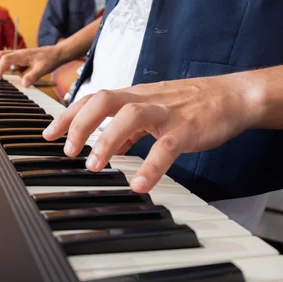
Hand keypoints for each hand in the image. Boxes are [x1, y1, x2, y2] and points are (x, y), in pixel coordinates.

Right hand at [0, 46, 61, 86]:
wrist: (57, 53)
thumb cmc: (51, 59)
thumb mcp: (43, 69)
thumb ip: (33, 76)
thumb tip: (24, 85)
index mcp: (22, 55)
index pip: (5, 59)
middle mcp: (18, 53)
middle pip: (0, 55)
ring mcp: (19, 54)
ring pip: (2, 56)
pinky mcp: (21, 57)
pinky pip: (6, 58)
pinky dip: (0, 64)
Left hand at [42, 74, 261, 192]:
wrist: (234, 96)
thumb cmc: (192, 103)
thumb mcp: (154, 111)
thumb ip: (129, 128)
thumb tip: (107, 146)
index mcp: (135, 96)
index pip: (94, 98)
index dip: (68, 114)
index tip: (49, 134)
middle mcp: (145, 99)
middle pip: (103, 99)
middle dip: (79, 124)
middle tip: (67, 151)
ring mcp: (166, 112)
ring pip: (129, 116)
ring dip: (106, 141)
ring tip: (94, 166)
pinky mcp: (187, 128)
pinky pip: (165, 147)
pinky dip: (150, 167)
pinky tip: (139, 186)